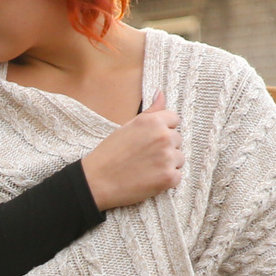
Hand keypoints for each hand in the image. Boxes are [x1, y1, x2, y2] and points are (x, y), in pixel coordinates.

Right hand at [80, 91, 182, 210]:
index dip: (163, 130)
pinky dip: (166, 180)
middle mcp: (164, 136)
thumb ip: (150, 111)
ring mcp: (168, 157)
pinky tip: (149, 179)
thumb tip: (161, 93)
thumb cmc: (109, 153)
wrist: (97, 181)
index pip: (174, 120)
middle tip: (144, 157)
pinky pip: (177, 177)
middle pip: (177, 140)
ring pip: (179, 159)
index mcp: (153, 121)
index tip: (150, 140)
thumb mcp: (128, 126)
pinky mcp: (169, 177)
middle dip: (165, 147)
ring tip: (146, 168)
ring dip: (167, 164)